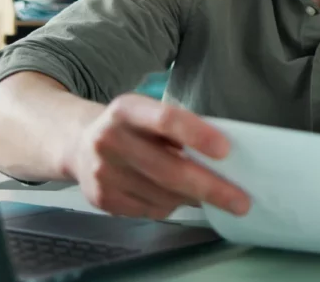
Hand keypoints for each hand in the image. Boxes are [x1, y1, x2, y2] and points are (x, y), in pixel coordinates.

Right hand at [62, 93, 250, 218]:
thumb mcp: (149, 113)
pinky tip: (178, 197)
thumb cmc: (132, 128)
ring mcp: (103, 172)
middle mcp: (110, 140)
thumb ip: (179, 129)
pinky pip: (150, 209)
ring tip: (215, 196)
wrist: (79, 144)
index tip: (225, 150)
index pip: (165, 119)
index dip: (196, 135)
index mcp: (126, 109)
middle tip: (240, 200)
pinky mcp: (102, 199)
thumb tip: (224, 157)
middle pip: (168, 169)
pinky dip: (172, 205)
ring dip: (195, 198)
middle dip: (210, 188)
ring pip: (163, 195)